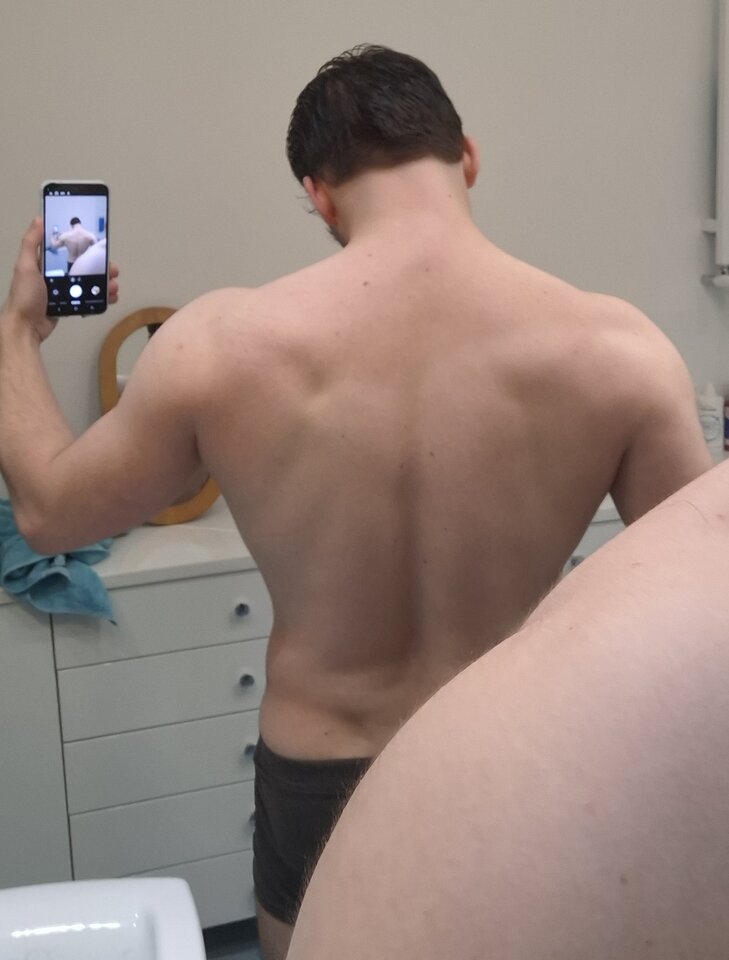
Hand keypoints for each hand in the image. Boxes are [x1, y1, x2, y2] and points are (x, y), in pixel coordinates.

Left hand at [2, 218, 119, 341]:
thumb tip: (39, 218)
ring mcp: (64, 292)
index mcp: (47, 264)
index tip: (99, 245)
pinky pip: (88, 299)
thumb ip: (31, 243)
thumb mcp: (25, 266)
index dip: (85, 248)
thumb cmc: (25, 295)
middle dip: (100, 268)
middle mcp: (56, 276)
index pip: (69, 251)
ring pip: (89, 284)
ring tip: (114, 286)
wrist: (26, 327)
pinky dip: (100, 298)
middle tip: (113, 270)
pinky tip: (110, 298)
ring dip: (104, 284)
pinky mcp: (70, 306)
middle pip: (83, 268)